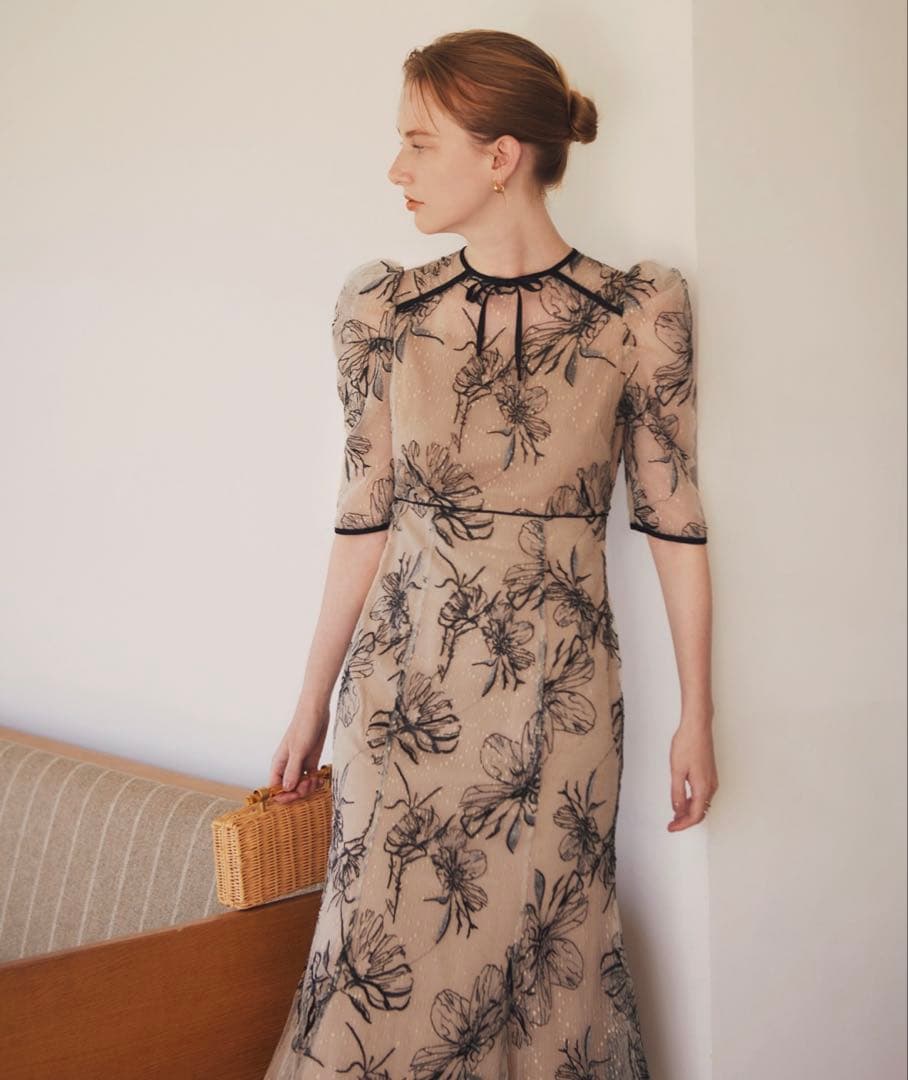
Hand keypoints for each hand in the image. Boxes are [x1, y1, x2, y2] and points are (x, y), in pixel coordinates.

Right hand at [268, 704, 329, 803]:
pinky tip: (319, 779)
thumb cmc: (304, 726)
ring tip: (315, 780)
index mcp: (278, 763)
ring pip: (300, 785)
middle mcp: (287, 766)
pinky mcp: (310, 761)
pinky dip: (314, 782)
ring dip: (307, 787)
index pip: (275, 787)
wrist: (316, 711)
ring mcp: (299, 764)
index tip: (294, 796)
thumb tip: (287, 789)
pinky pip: (310, 779)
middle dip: (298, 791)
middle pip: (288, 789)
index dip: (283, 795)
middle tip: (308, 784)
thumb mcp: (298, 750)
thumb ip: (293, 770)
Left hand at [667, 715, 717, 830]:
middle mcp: (711, 786)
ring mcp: (712, 780)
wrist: (697, 726)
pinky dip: (693, 801)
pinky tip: (683, 799)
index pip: (695, 815)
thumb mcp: (677, 771)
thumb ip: (677, 793)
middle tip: (671, 823)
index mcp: (703, 787)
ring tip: (675, 813)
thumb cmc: (687, 744)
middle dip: (686, 820)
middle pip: (700, 812)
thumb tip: (678, 810)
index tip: (671, 828)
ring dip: (689, 811)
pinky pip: (703, 794)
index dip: (683, 825)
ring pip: (702, 803)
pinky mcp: (709, 774)